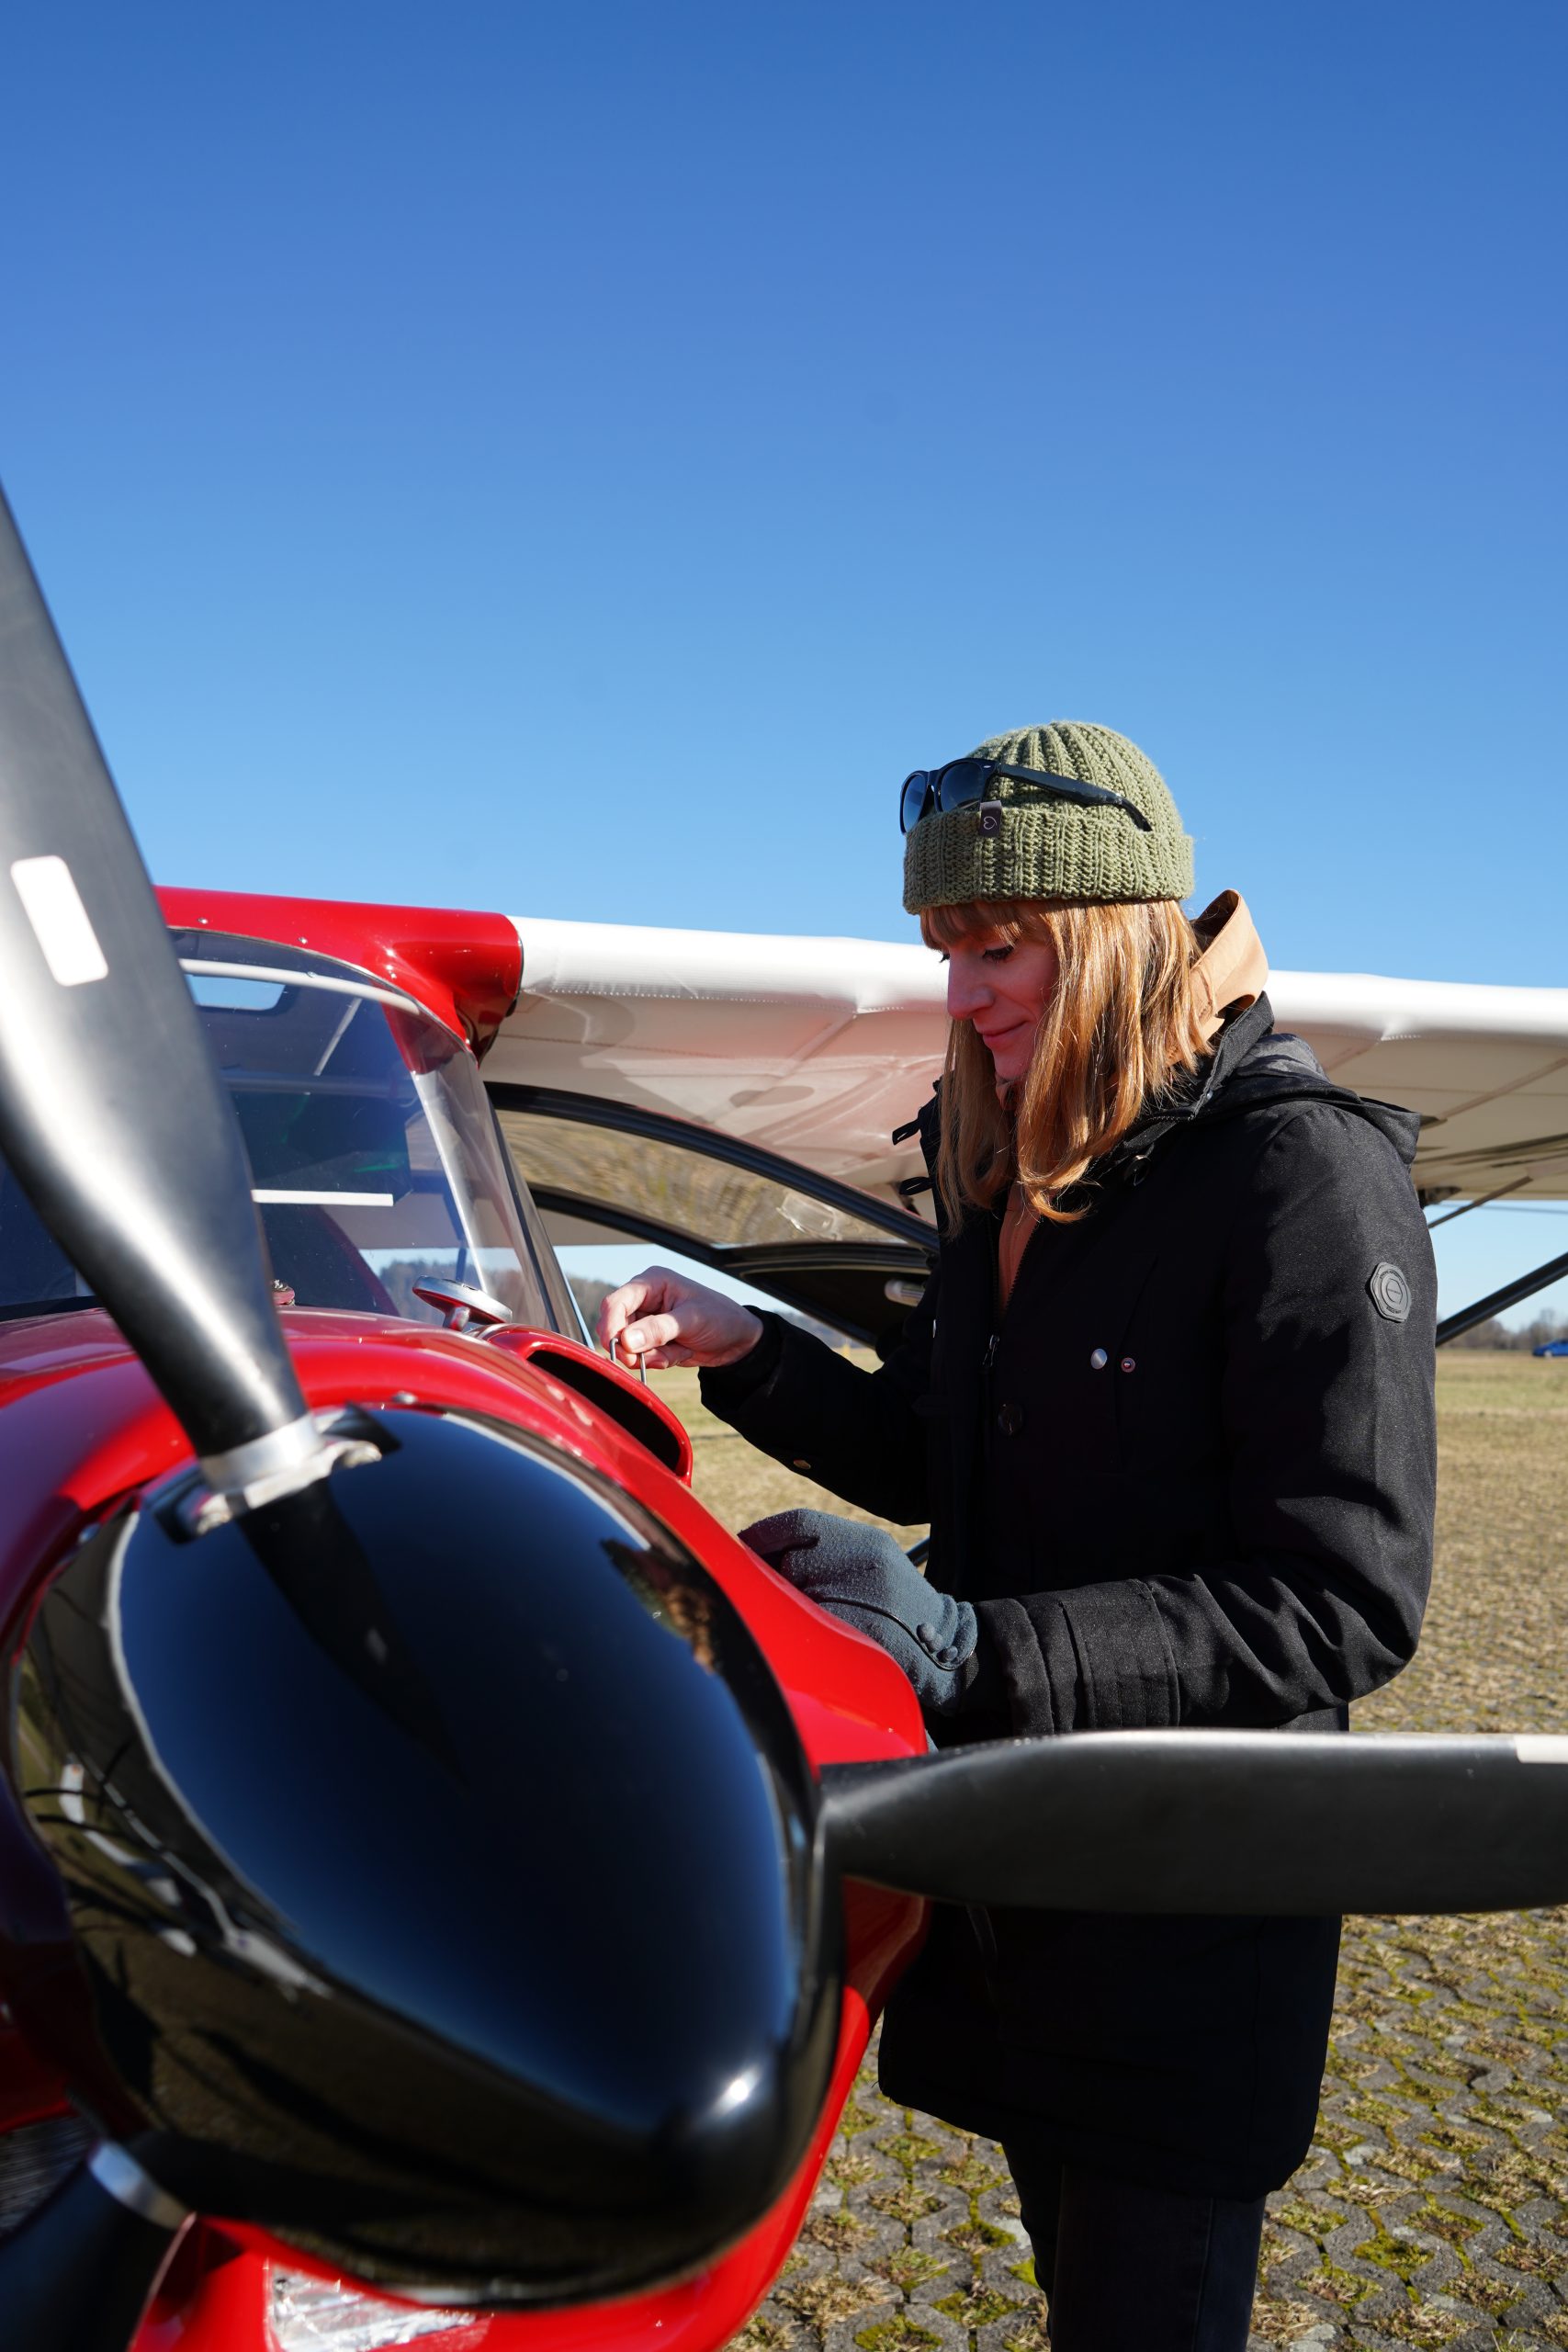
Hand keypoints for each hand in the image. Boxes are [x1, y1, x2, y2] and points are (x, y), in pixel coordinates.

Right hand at [597, 1265, 763, 1370]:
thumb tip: (625, 1340)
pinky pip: (642, 1358)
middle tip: (654, 1357)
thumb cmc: (720, 1317)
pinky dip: (660, 1360)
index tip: (615, 1347)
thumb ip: (658, 1330)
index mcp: (652, 1283)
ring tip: (680, 1349)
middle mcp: (645, 1300)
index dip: (610, 1325)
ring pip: (628, 1347)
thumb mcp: (691, 1320)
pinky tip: (681, 1352)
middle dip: (634, 1347)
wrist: (738, 1340)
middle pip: (616, 1327)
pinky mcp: (651, 1342)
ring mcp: (647, 1322)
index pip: (616, 1302)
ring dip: (652, 1355)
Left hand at [740, 1508, 976, 1716]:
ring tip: (815, 1622)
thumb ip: (828, 1553)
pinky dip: (810, 1634)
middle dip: (781, 1581)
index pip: (801, 1521)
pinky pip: (817, 1627)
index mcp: (866, 1540)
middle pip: (794, 1562)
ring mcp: (870, 1594)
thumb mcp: (873, 1564)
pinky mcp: (868, 1630)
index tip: (740, 1547)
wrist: (949, 1648)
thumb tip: (760, 1556)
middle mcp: (868, 1559)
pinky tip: (822, 1640)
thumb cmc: (897, 1609)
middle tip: (785, 1598)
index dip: (763, 1534)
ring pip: (801, 1596)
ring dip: (796, 1610)